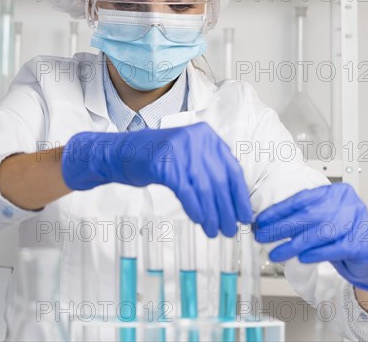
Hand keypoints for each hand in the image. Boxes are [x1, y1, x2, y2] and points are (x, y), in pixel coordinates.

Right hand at [61, 122, 252, 236]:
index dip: (240, 196)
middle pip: (220, 181)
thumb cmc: (157, 159)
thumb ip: (209, 170)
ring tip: (215, 231)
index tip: (245, 216)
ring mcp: (180, 150)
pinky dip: (196, 209)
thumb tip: (233, 202)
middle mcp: (196, 139)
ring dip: (212, 214)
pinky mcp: (166, 163)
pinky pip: (187, 191)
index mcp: (207, 136)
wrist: (122, 153)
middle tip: (230, 230)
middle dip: (228, 210)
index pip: (232, 169)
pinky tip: (200, 221)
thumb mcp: (188, 156)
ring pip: (205, 188)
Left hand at [254, 183, 367, 291]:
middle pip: (308, 215)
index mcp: (335, 192)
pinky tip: (301, 258)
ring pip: (319, 234)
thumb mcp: (320, 218)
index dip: (278, 210)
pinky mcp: (361, 245)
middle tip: (262, 236)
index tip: (261, 220)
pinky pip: (334, 249)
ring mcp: (357, 223)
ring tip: (275, 254)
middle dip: (280, 227)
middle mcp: (348, 204)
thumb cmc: (339, 234)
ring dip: (292, 245)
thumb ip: (300, 216)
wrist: (366, 255)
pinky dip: (315, 254)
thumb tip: (266, 222)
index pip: (302, 200)